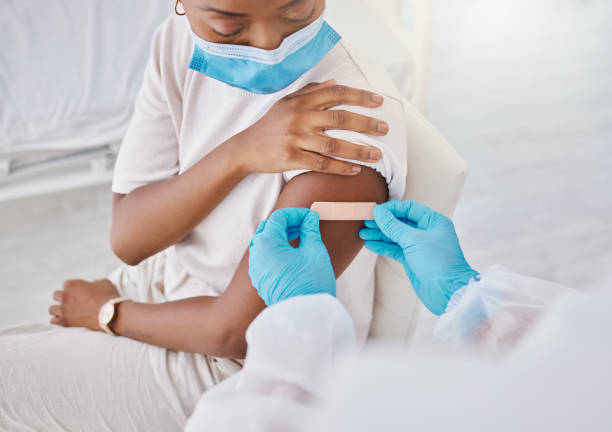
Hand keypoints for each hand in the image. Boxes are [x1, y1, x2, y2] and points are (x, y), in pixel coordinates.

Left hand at [49, 279, 120, 329]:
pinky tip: (66, 320)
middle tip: (72, 302)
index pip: (66, 284)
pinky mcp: (65, 323)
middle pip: (56, 295)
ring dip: (59, 310)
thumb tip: (93, 285)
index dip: (73, 288)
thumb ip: (94, 283)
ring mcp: (63, 310)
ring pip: (52, 309)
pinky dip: (58, 321)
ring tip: (67, 312)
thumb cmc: (108, 298)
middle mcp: (65, 296)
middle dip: (63, 298)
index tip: (79, 293)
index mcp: (73, 285)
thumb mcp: (104, 283)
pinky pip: (54, 321)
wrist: (111, 315)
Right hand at [236, 80, 388, 175]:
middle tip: (385, 129)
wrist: (245, 149)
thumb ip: (310, 91)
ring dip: (358, 150)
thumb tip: (334, 83)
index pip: (335, 94)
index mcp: (301, 102)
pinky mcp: (291, 159)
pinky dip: (340, 168)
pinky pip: (321, 164)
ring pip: (333, 145)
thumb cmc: (270, 125)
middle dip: (366, 123)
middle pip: (339, 118)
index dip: (359, 96)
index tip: (379, 101)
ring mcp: (295, 139)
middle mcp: (299, 118)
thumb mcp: (287, 102)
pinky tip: (355, 170)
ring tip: (377, 155)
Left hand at [248, 208, 335, 305]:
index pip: (279, 218)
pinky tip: (294, 253)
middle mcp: (257, 254)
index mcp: (267, 243)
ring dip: (282, 236)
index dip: (296, 214)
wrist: (304, 315)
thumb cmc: (310, 282)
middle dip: (287, 223)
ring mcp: (257, 268)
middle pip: (268, 228)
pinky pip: (265, 257)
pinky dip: (277, 249)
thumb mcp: (314, 251)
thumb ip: (310, 230)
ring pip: (265, 243)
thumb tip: (309, 219)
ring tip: (301, 237)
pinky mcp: (261, 280)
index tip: (311, 216)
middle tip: (306, 224)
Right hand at [359, 200, 478, 315]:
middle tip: (365, 221)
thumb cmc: (437, 262)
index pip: (408, 208)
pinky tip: (369, 244)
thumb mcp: (413, 240)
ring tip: (362, 233)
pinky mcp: (412, 259)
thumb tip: (378, 212)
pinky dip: (382, 246)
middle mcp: (427, 231)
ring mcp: (419, 246)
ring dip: (379, 234)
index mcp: (433, 221)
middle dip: (382, 222)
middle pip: (400, 221)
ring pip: (395, 236)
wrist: (447, 292)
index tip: (374, 211)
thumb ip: (393, 226)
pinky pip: (394, 249)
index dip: (391, 209)